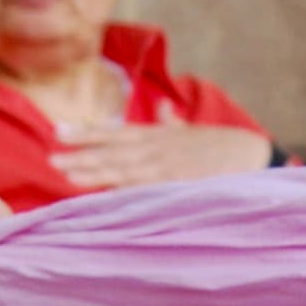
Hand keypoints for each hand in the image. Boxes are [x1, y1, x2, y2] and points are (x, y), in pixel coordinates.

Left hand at [51, 120, 273, 190]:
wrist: (254, 156)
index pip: (114, 133)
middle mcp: (157, 149)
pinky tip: (104, 198)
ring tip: (67, 175)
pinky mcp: (179, 186)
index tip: (58, 133)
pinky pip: (146, 191)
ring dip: (95, 172)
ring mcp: (167, 167)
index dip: (86, 133)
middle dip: (82, 155)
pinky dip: (125, 193)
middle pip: (112, 151)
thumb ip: (172, 122)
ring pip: (123, 170)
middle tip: (51, 158)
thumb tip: (163, 108)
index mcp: (157, 136)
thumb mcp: (194, 131)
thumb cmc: (223, 147)